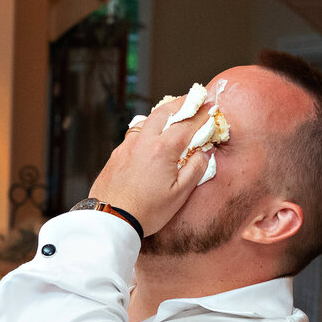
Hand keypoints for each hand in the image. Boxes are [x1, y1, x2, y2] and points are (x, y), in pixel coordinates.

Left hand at [88, 93, 213, 236]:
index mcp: (162, 149)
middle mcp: (142, 142)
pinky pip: (132, 137)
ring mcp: (126, 148)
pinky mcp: (114, 157)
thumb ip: (195, 169)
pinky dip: (145, 131)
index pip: (187, 123)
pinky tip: (149, 140)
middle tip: (192, 100)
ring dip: (160, 116)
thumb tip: (203, 153)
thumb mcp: (179, 194)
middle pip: (164, 111)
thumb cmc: (146, 212)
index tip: (211, 110)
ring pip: (145, 121)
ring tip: (171, 118)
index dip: (202, 115)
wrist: (110, 221)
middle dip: (181, 103)